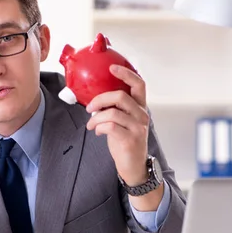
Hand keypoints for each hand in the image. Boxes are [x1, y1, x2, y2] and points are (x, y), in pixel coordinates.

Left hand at [86, 64, 149, 186]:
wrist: (133, 165)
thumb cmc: (125, 141)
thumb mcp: (122, 121)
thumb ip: (114, 108)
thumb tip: (95, 100)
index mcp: (140, 107)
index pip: (139, 84)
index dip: (126, 73)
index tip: (112, 67)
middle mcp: (142, 115)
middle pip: (121, 96)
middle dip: (100, 99)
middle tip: (89, 107)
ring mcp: (138, 127)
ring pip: (113, 113)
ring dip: (96, 117)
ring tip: (91, 124)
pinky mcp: (131, 139)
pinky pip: (110, 126)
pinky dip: (99, 127)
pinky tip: (98, 132)